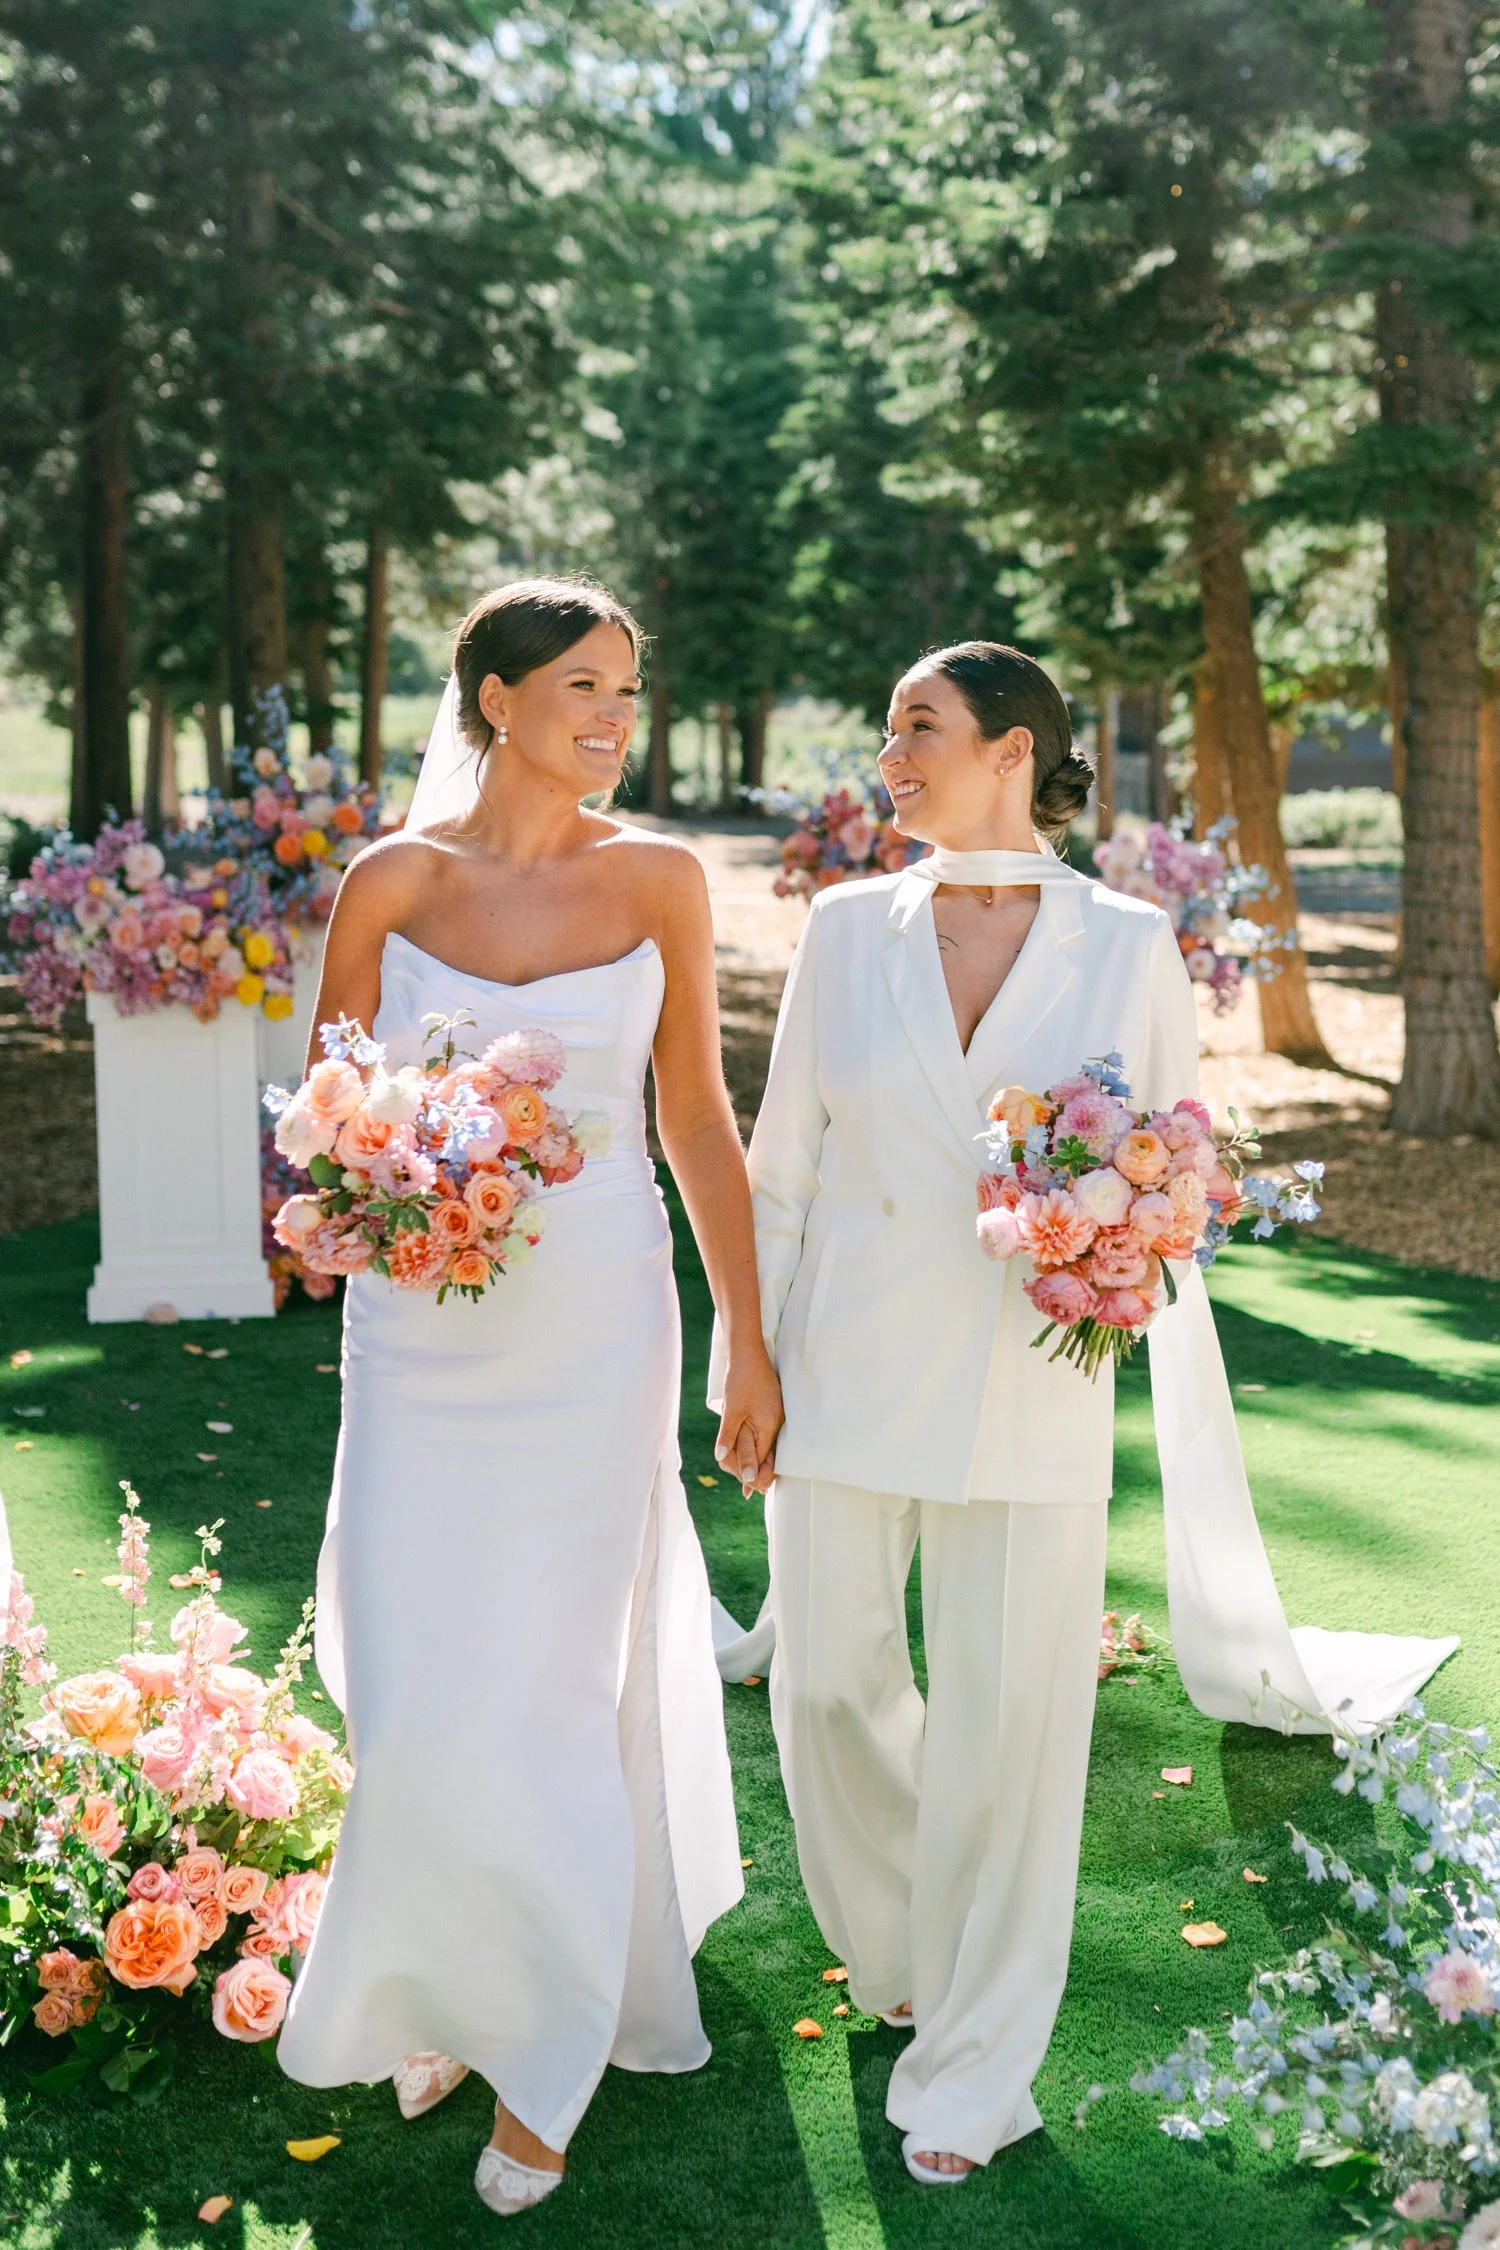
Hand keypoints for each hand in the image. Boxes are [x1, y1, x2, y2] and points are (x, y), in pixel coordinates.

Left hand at [715, 1347, 783, 1496]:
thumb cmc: (740, 1379)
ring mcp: (777, 1417)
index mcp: (769, 1426)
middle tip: (746, 1491)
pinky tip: (754, 1455)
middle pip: (767, 1456)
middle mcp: (777, 1424)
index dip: (754, 1476)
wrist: (748, 1353)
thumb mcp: (731, 1410)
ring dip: (756, 1460)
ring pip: (767, 1447)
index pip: (763, 1461)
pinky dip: (759, 1447)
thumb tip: (721, 1459)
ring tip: (748, 1479)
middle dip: (756, 1472)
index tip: (747, 1491)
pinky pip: (767, 1436)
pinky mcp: (773, 1411)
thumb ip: (728, 1437)